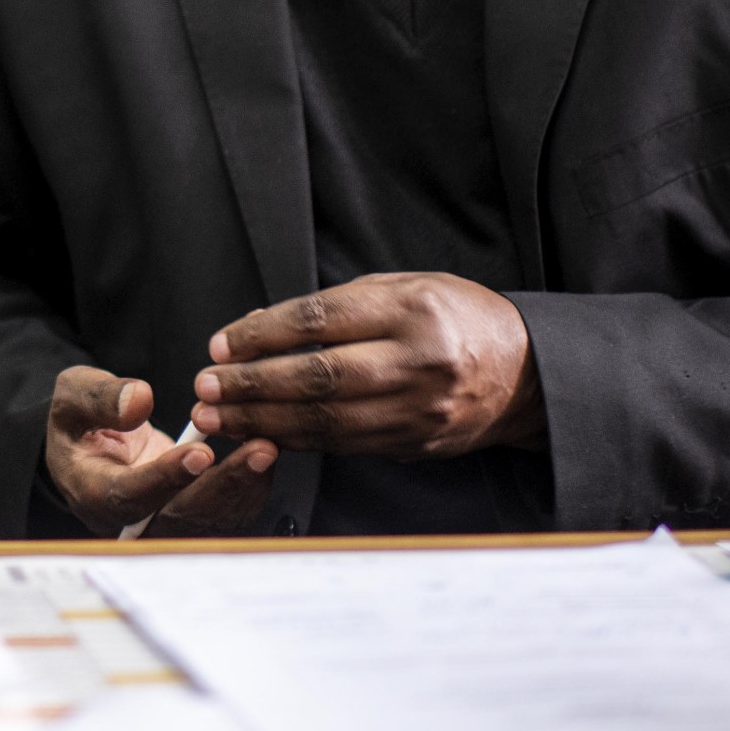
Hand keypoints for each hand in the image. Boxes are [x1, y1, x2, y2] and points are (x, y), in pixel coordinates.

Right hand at [45, 366, 280, 534]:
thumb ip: (98, 398)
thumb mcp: (71, 397)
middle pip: (183, 517)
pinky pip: (227, 513)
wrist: (92, 452)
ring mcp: (165, 525)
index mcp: (94, 494)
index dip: (167, 477)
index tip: (199, 452)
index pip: (132, 496)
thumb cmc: (80, 424)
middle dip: (225, 484)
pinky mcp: (192, 519)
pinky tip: (264, 450)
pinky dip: (250, 485)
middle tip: (260, 449)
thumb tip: (140, 401)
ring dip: (246, 485)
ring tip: (268, 447)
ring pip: (212, 519)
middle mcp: (132, 521)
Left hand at [189, 273, 543, 458]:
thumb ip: (336, 307)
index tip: (220, 344)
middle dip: (252, 384)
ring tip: (216, 415)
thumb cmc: (455, 317)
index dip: (262, 335)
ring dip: (261, 420)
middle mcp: (417, 361)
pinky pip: (343, 444)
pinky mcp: (415, 443)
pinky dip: (296, 440)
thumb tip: (257, 330)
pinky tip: (260, 434)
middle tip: (204, 385)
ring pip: (325, 419)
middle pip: (317, 376)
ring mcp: (418, 409)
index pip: (319, 321)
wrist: (525, 372)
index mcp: (411, 309)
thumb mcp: (405, 287)